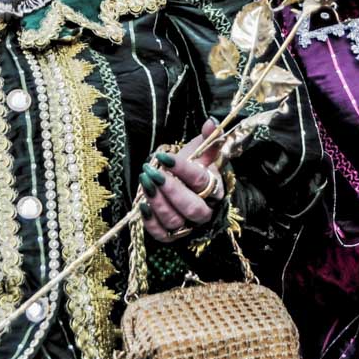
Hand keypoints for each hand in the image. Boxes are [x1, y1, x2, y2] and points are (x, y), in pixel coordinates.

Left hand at [140, 119, 226, 242]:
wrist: (185, 186)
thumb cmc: (194, 167)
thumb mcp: (201, 151)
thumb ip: (209, 138)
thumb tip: (210, 123)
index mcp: (215, 189)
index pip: (202, 182)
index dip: (184, 169)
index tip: (165, 157)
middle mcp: (204, 210)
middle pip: (192, 208)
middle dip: (171, 190)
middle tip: (153, 174)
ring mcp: (188, 225)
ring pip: (175, 221)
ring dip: (158, 203)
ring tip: (145, 182)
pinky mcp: (172, 235)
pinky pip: (162, 235)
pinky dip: (151, 222)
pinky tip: (142, 205)